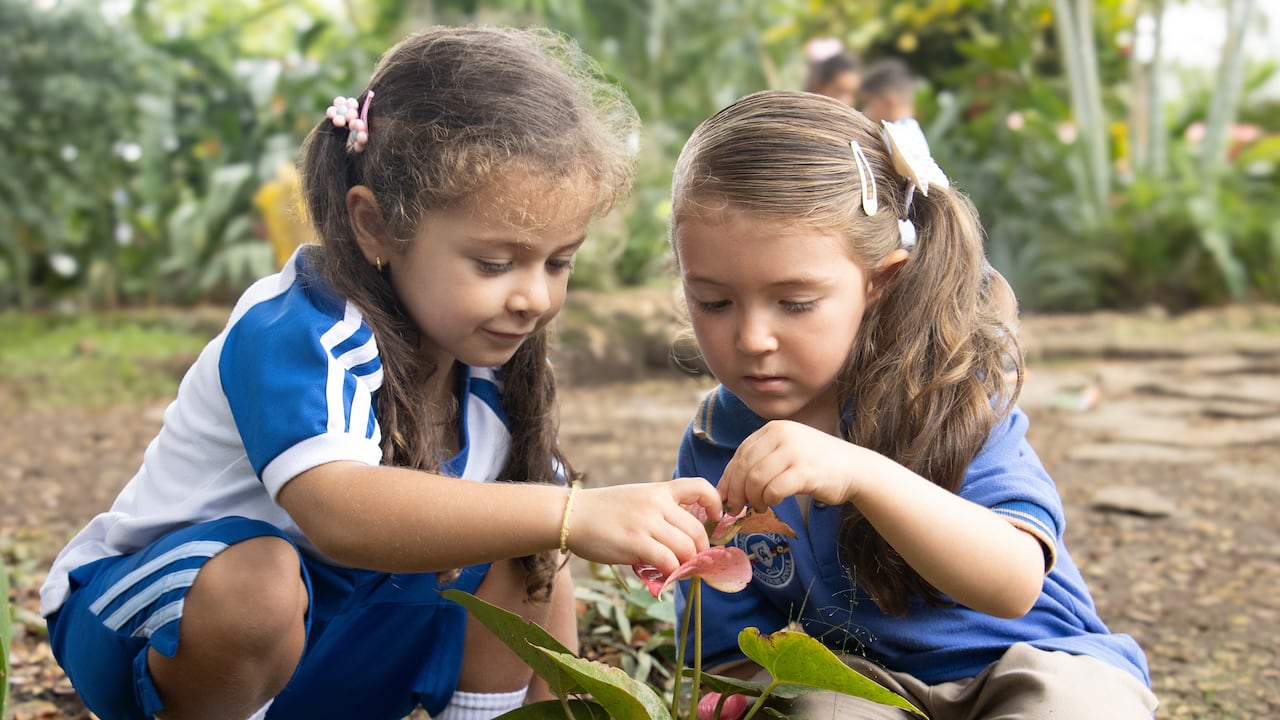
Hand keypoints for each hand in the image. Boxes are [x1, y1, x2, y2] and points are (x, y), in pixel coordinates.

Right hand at [567, 477, 721, 574]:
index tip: (715, 518)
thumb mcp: (635, 498)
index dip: (715, 503)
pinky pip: (667, 561)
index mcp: (658, 490)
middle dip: (701, 550)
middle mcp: (656, 504)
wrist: (570, 515)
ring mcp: (646, 523)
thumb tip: (680, 541)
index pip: (699, 487)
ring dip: (687, 565)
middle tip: (695, 562)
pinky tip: (666, 576)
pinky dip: (672, 572)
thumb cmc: (601, 511)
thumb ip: (658, 512)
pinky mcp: (635, 543)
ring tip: (679, 572)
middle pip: (696, 529)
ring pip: (685, 547)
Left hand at [719, 420, 864, 512]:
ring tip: (759, 506)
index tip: (726, 496)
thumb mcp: (786, 452)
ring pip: (756, 480)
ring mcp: (794, 452)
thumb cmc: (817, 464)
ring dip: (753, 498)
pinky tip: (772, 504)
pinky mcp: (805, 471)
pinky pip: (774, 490)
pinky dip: (768, 501)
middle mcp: (782, 435)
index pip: (741, 453)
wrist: (856, 469)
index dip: (729, 477)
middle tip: (738, 508)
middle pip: (745, 467)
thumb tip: (727, 488)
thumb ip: (760, 463)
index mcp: (774, 429)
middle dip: (737, 492)